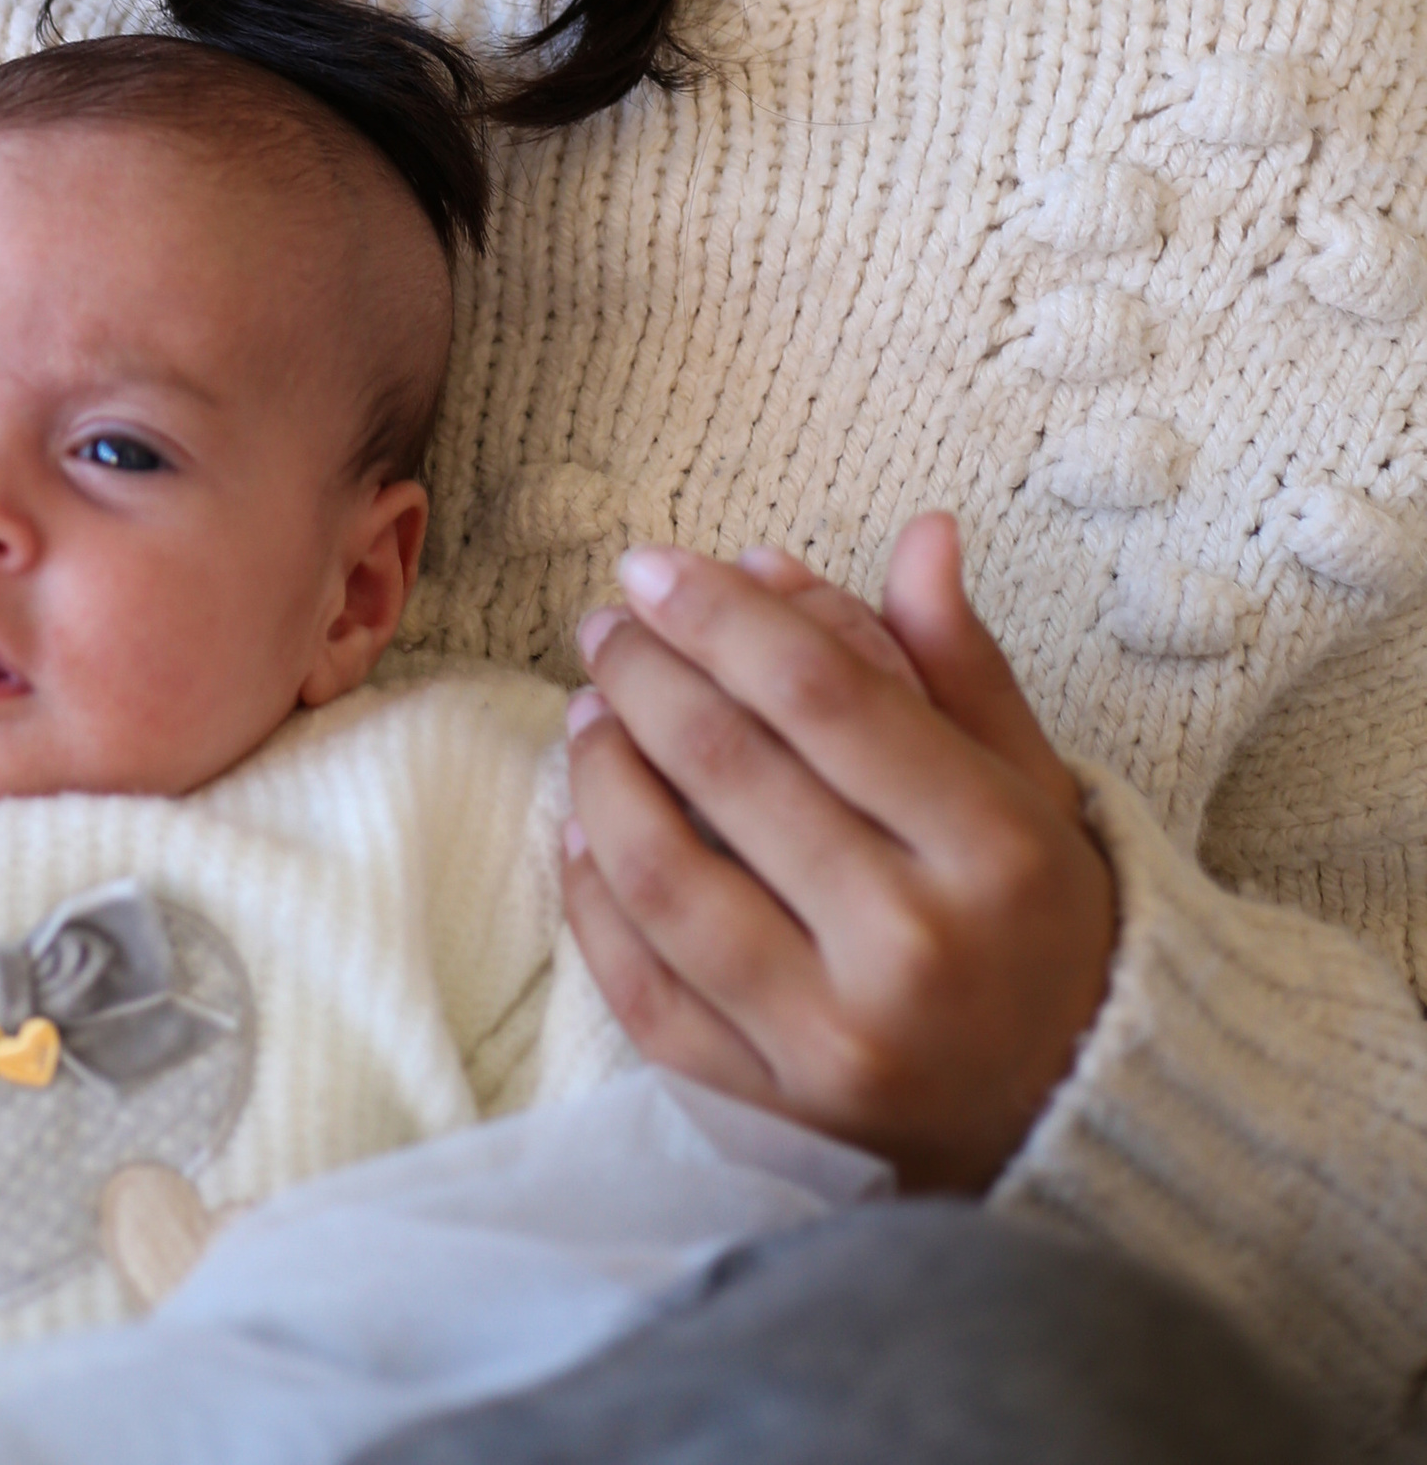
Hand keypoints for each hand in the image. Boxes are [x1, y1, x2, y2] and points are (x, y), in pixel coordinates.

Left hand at [560, 512, 1115, 1190]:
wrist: (1072, 1125)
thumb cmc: (1040, 929)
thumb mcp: (1031, 788)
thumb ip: (962, 662)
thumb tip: (921, 530)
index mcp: (993, 849)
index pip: (820, 690)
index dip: (718, 612)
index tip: (650, 566)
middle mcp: (915, 948)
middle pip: (728, 767)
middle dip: (641, 672)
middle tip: (606, 626)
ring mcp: (835, 1044)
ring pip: (662, 876)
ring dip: (602, 773)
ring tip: (589, 713)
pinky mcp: (774, 1119)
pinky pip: (643, 994)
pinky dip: (593, 904)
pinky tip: (585, 835)